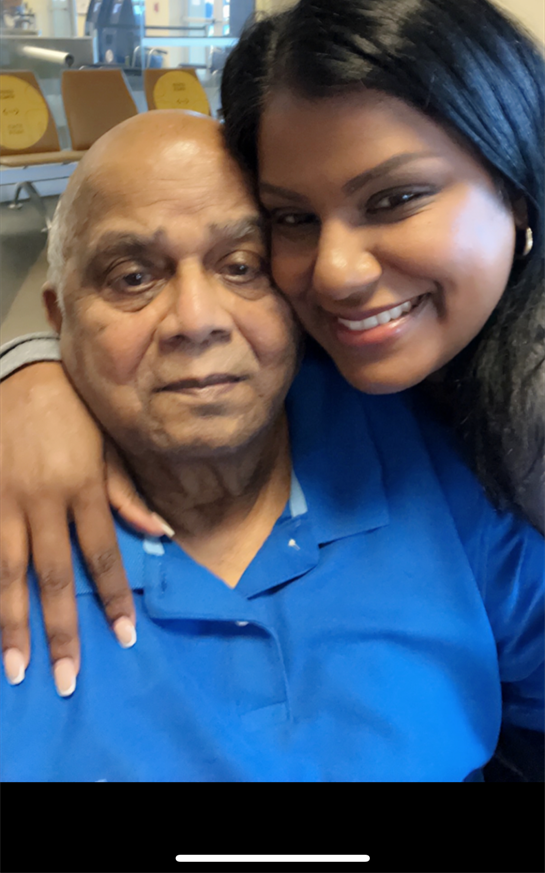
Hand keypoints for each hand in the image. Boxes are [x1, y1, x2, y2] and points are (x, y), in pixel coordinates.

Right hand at [1, 362, 172, 694]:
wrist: (18, 373)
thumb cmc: (72, 411)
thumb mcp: (109, 444)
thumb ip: (128, 493)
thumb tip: (162, 535)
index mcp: (83, 487)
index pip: (102, 555)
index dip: (114, 597)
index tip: (123, 637)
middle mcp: (43, 500)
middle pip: (54, 576)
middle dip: (60, 630)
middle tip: (65, 679)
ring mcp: (5, 502)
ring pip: (6, 573)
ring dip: (13, 623)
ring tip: (17, 667)